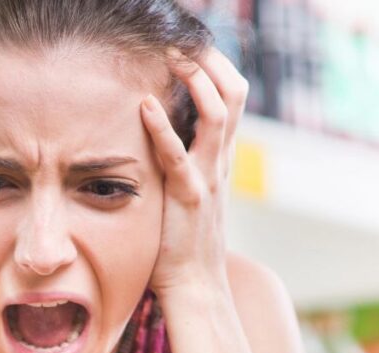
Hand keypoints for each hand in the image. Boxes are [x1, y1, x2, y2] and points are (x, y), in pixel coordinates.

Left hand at [141, 47, 248, 297]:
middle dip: (212, 61)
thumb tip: (155, 137)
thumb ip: (181, 164)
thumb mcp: (187, 192)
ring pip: (218, 114)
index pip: (231, 97)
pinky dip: (161, 128)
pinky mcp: (188, 196)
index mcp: (219, 157)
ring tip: (171, 57)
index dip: (216, 67)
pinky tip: (144, 106)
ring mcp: (207, 176)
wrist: (195, 285)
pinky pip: (178, 155)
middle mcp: (219, 161)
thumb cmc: (182, 242)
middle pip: (234, 94)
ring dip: (195, 80)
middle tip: (182, 40)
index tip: (190, 46)